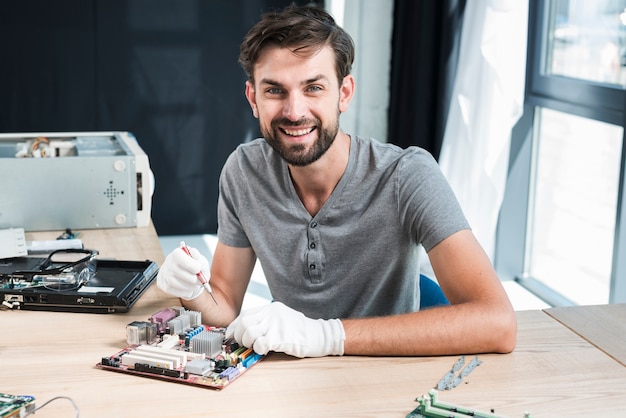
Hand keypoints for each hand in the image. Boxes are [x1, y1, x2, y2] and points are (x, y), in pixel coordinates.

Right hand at [157, 246, 209, 299]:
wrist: (189, 275)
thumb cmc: (196, 267)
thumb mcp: (201, 261)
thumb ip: (199, 259)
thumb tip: (194, 254)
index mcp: (177, 253)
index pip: (179, 256)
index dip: (189, 264)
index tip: (199, 269)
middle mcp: (168, 261)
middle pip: (175, 270)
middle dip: (190, 278)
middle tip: (200, 281)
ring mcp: (163, 272)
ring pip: (172, 282)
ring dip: (187, 286)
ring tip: (194, 286)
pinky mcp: (162, 283)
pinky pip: (170, 289)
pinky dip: (182, 291)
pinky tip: (188, 289)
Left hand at [226, 302, 344, 357]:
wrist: (320, 335)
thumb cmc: (300, 330)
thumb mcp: (282, 318)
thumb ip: (266, 321)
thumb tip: (246, 331)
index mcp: (270, 308)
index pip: (245, 315)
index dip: (234, 327)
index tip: (230, 336)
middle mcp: (271, 314)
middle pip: (244, 323)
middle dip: (239, 336)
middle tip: (244, 344)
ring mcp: (275, 325)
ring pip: (249, 333)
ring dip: (248, 343)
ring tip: (256, 347)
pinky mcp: (279, 337)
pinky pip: (260, 344)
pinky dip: (258, 349)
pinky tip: (265, 350)